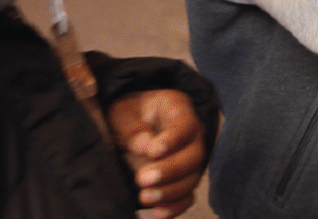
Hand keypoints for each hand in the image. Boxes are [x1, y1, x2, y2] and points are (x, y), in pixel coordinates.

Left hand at [107, 89, 206, 218]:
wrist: (126, 127)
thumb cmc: (127, 115)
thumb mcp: (123, 115)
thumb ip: (134, 131)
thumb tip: (148, 148)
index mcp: (177, 109)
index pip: (185, 124)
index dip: (173, 139)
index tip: (153, 151)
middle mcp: (191, 135)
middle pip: (195, 155)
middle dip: (171, 170)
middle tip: (143, 178)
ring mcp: (189, 159)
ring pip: (192, 178)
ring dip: (170, 191)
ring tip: (145, 196)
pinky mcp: (183, 180)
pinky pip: (187, 197)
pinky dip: (175, 207)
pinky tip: (157, 213)